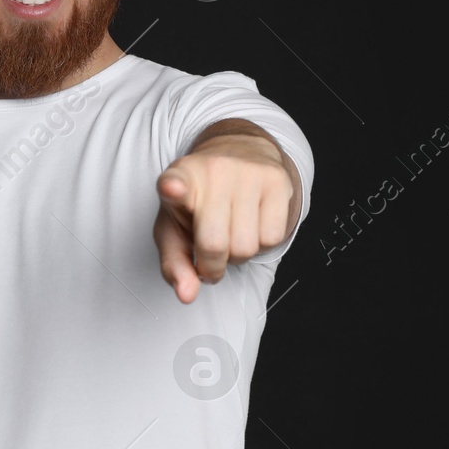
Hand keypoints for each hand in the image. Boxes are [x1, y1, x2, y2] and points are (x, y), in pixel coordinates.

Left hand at [153, 135, 293, 302]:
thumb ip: (174, 264)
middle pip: (215, 244)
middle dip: (212, 265)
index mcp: (180, 178)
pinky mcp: (277, 180)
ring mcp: (248, 173)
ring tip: (231, 232)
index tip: (171, 188)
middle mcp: (214, 170)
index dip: (173, 188)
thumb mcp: (174, 228)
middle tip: (209, 254)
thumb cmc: (199, 201)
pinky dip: (261, 243)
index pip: (175, 183)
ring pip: (247, 247)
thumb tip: (187, 295)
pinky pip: (273, 238)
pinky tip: (252, 224)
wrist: (238, 153)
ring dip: (238, 254)